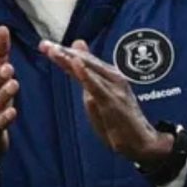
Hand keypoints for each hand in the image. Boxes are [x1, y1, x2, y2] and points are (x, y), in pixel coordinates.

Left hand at [39, 39, 172, 167]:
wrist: (142, 141)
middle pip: (84, 62)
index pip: (83, 60)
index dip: (64, 52)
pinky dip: (86, 74)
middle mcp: (113, 77)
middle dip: (63, 53)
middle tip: (45, 45)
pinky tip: (76, 64)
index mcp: (109, 75)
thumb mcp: (102, 95)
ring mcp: (114, 88)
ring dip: (70, 60)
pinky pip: (96, 86)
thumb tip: (79, 48)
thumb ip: (90, 74)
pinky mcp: (113, 101)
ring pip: (88, 71)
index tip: (45, 46)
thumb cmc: (121, 119)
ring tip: (55, 51)